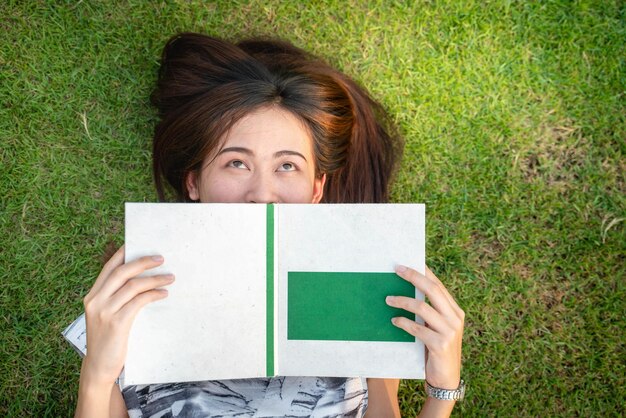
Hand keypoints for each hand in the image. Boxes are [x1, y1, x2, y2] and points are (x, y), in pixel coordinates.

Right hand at [81, 245, 173, 384]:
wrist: (99, 367)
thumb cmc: (108, 339)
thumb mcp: (107, 315)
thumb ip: (117, 298)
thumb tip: (142, 279)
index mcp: (92, 296)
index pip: (108, 268)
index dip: (123, 254)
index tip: (139, 244)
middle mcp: (95, 301)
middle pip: (121, 272)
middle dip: (143, 262)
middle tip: (161, 258)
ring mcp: (105, 312)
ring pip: (132, 286)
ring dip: (154, 279)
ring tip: (169, 277)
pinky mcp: (116, 323)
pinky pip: (138, 301)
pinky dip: (153, 294)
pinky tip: (163, 294)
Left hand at [386, 265, 463, 389]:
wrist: (446, 379)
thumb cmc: (437, 349)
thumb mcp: (438, 328)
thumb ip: (431, 312)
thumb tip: (409, 291)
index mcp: (455, 311)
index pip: (439, 286)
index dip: (424, 272)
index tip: (408, 263)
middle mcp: (455, 318)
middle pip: (433, 290)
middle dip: (413, 277)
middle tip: (397, 270)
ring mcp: (449, 331)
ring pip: (422, 308)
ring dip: (402, 301)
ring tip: (387, 299)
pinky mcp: (440, 345)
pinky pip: (417, 328)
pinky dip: (403, 323)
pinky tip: (394, 321)